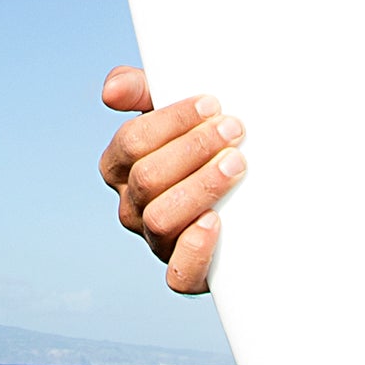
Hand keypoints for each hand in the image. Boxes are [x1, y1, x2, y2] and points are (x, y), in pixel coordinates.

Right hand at [97, 65, 243, 294]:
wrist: (252, 200)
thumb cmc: (206, 147)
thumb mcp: (177, 112)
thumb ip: (142, 89)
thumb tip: (111, 90)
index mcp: (121, 167)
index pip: (131, 142)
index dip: (171, 122)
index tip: (212, 104)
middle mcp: (132, 206)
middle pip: (147, 178)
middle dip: (193, 149)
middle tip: (234, 129)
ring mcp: (156, 241)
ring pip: (160, 219)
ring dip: (200, 188)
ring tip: (236, 164)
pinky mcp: (186, 271)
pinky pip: (177, 274)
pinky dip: (194, 249)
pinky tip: (216, 221)